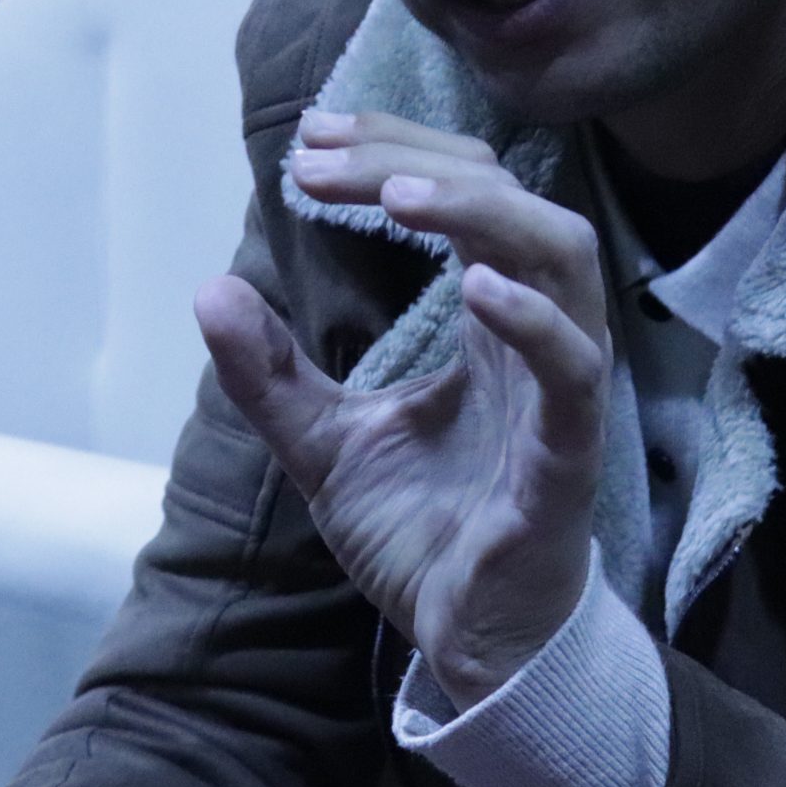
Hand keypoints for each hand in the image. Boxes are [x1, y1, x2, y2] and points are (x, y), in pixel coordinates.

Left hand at [196, 110, 610, 706]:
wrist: (464, 644)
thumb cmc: (421, 536)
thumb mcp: (323, 443)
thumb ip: (270, 372)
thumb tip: (210, 287)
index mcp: (489, 324)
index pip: (466, 195)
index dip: (395, 151)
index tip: (311, 142)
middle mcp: (535, 338)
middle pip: (513, 202)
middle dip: (419, 161)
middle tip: (322, 159)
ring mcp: (560, 391)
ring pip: (562, 258)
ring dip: (484, 212)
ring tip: (397, 195)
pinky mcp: (568, 455)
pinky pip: (574, 369)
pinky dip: (534, 319)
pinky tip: (475, 287)